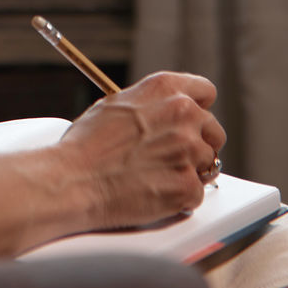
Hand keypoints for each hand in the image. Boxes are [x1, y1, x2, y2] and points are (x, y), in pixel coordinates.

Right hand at [60, 71, 226, 228]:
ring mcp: (189, 151)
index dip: (198, 109)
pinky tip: (153, 192)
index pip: (206, 92)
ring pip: (207, 164)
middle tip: (171, 156)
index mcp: (165, 89)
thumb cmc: (85, 145)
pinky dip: (180, 198)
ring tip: (155, 176)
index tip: (192, 122)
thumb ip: (149, 104)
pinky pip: (196, 193)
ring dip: (188, 172)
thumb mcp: (114, 104)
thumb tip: (160, 112)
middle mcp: (183, 115)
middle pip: (214, 131)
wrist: (74, 180)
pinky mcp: (188, 186)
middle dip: (197, 144)